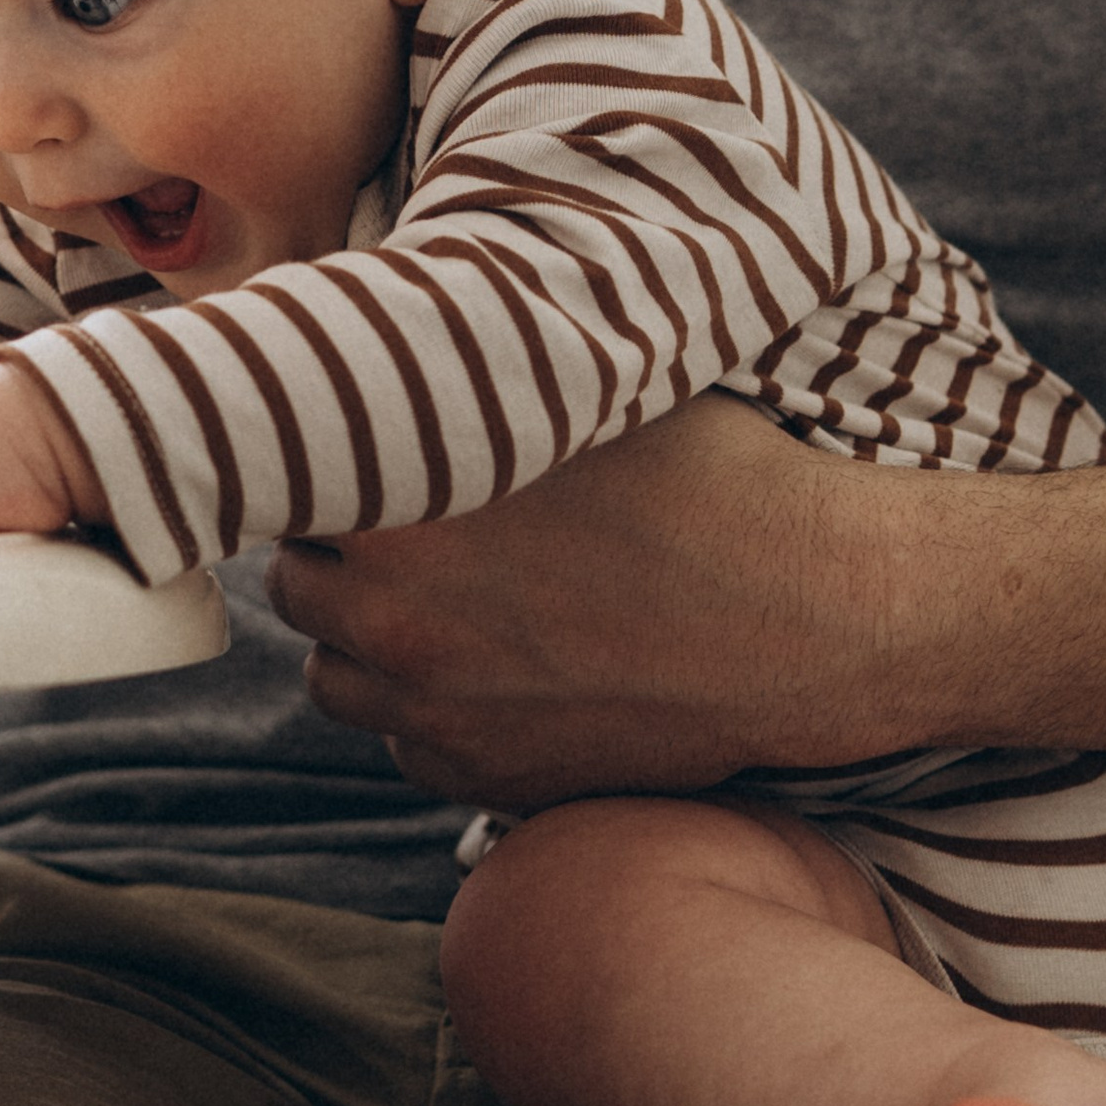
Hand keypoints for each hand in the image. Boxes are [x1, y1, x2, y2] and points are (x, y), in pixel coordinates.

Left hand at [266, 395, 938, 813]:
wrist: (816, 614)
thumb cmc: (714, 478)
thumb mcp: (581, 387)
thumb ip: (467, 374)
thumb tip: (401, 325)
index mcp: (402, 507)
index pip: (288, 486)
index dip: (323, 467)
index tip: (361, 455)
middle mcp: (397, 620)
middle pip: (298, 586)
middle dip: (340, 553)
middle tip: (408, 522)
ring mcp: (440, 714)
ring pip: (336, 677)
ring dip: (369, 638)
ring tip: (452, 597)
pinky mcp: (490, 780)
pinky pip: (406, 746)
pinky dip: (430, 711)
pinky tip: (501, 662)